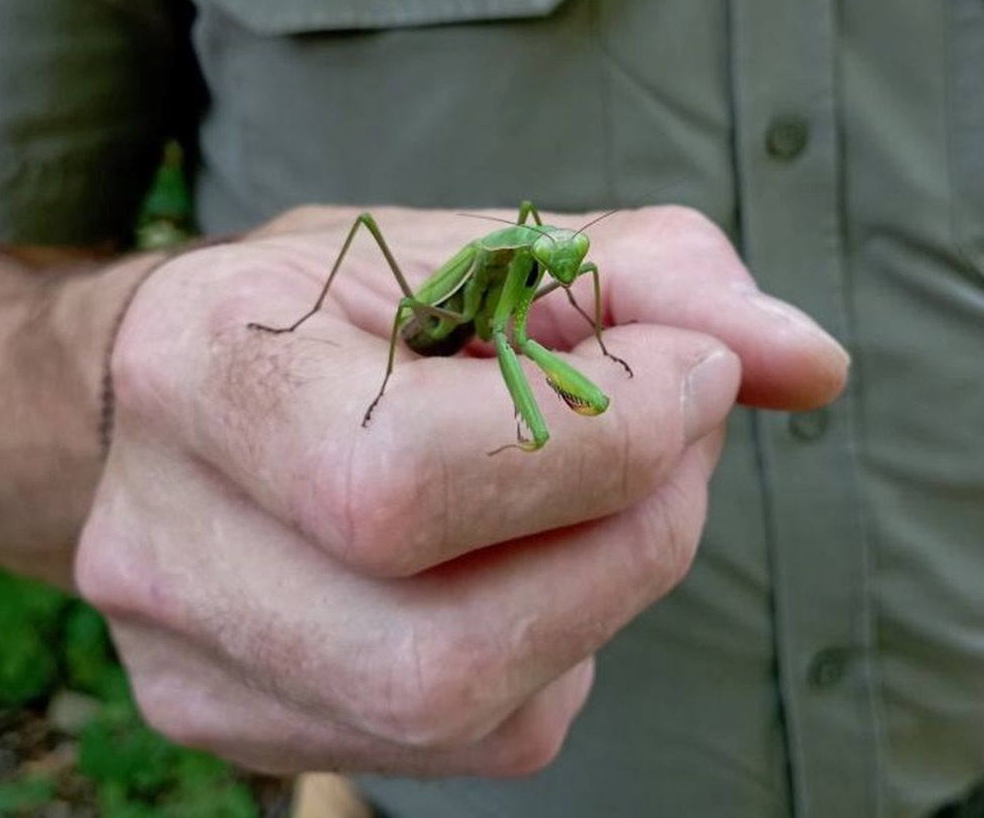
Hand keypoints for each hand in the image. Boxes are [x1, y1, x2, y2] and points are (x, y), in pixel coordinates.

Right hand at [75, 204, 847, 774]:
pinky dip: (563, 641)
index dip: (606, 441)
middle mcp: (167, 551)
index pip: (404, 482)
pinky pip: (482, 737)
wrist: (170, 394)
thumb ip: (653, 278)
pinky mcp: (254, 730)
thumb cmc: (337, 307)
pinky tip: (535, 555)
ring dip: (609, 589)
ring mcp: (199, 669)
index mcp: (204, 374)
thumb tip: (815, 364)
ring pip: (478, 711)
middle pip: (447, 650)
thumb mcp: (479, 246)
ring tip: (613, 483)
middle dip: (633, 542)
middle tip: (680, 437)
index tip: (700, 371)